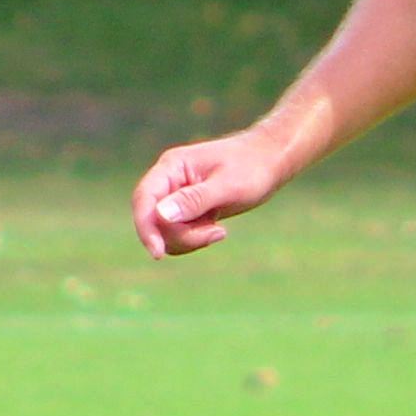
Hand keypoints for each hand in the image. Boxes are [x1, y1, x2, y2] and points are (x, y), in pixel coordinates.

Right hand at [131, 127, 291, 257]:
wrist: (271, 162)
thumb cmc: (253, 167)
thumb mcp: (227, 186)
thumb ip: (194, 200)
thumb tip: (161, 215)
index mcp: (172, 167)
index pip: (144, 199)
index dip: (145, 227)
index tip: (157, 253)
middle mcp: (169, 182)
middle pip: (154, 220)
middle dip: (179, 235)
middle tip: (214, 234)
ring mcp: (177, 197)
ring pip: (165, 231)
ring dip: (190, 239)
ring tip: (219, 231)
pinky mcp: (187, 211)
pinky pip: (179, 234)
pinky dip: (196, 239)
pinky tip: (218, 230)